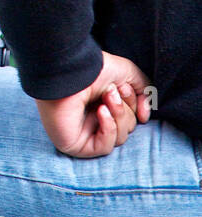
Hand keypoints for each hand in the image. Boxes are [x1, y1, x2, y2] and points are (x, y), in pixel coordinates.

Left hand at [34, 51, 152, 157]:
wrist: (71, 71)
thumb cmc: (94, 69)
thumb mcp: (128, 74)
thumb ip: (144, 93)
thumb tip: (143, 118)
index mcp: (103, 105)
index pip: (130, 117)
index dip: (132, 104)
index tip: (123, 88)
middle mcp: (93, 120)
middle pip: (127, 128)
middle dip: (124, 109)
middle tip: (111, 92)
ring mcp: (84, 134)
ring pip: (120, 138)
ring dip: (118, 116)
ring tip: (105, 98)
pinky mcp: (76, 145)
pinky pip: (105, 147)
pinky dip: (109, 129)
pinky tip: (101, 111)